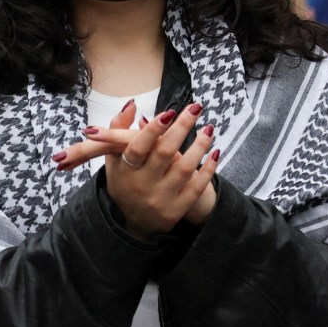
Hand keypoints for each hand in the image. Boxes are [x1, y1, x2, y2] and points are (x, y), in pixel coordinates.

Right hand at [52, 98, 218, 237]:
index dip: (152, 130)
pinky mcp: (177, 209)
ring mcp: (161, 198)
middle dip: (181, 128)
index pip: (137, 148)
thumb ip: (118, 129)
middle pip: (164, 153)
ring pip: (184, 168)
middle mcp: (142, 184)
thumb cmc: (123, 181)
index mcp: (124, 170)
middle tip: (195, 108)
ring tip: (209, 128)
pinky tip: (215, 153)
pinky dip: (208, 169)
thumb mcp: (113, 158)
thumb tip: (131, 104)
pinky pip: (197, 187)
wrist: (131, 222)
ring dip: (199, 146)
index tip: (168, 112)